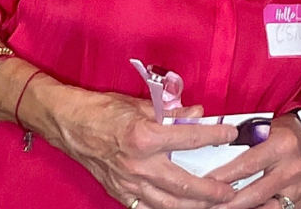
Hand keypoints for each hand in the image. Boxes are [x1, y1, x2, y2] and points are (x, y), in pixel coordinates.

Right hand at [37, 85, 239, 208]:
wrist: (69, 123)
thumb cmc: (104, 109)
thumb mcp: (140, 103)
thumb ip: (171, 112)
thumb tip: (197, 114)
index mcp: (145, 136)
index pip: (189, 138)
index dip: (214, 136)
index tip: (231, 135)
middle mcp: (139, 164)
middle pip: (184, 183)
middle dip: (211, 190)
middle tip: (231, 191)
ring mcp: (129, 183)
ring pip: (168, 204)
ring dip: (193, 206)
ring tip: (213, 205)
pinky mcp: (120, 193)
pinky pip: (147, 208)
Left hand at [208, 114, 300, 208]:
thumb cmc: (276, 132)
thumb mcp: (260, 128)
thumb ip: (241, 141)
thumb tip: (211, 153)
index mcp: (282, 145)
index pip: (248, 164)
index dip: (226, 175)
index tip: (207, 183)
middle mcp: (292, 168)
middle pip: (256, 192)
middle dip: (230, 202)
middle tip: (210, 204)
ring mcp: (297, 188)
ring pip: (266, 208)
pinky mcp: (298, 201)